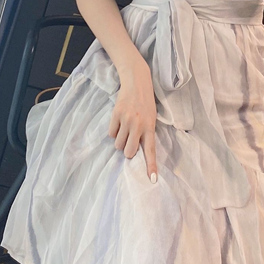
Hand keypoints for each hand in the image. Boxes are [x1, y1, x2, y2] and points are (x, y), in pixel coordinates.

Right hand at [108, 63, 158, 182]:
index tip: (152, 180)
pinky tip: (119, 121)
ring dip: (120, 141)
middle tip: (129, 142)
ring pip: (118, 144)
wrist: (137, 82)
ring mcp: (126, 120)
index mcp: (150, 128)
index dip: (151, 166)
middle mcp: (139, 126)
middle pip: (128, 152)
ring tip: (125, 128)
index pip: (151, 151)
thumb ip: (145, 134)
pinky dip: (113, 131)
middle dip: (127, 151)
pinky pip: (111, 133)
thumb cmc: (145, 103)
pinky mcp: (116, 115)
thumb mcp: (151, 118)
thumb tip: (135, 152)